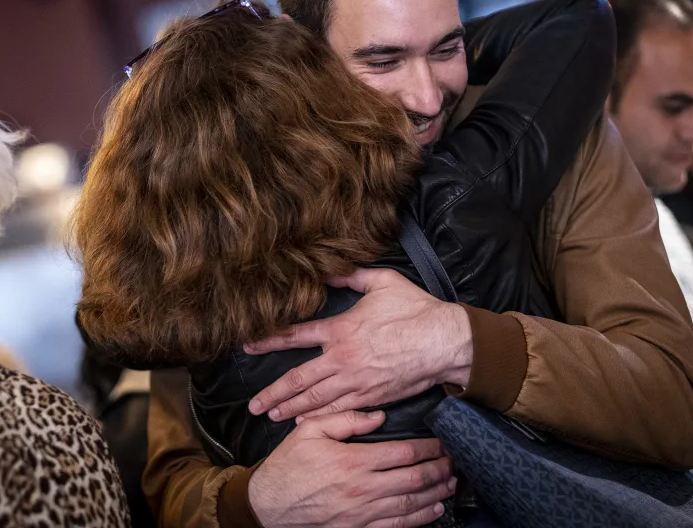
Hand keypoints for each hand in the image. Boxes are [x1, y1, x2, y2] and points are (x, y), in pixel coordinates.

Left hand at [245, 268, 472, 421]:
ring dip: (291, 409)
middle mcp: (342, 359)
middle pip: (298, 379)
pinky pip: (339, 411)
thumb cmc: (416, 310)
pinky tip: (305, 424)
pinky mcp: (372, 398)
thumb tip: (328, 269)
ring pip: (315, 399)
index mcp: (341, 330)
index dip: (268, 342)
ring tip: (271, 416)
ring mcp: (356, 382)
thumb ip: (352, 275)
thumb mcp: (383, 282)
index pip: (295, 336)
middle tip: (253, 405)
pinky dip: (320, 418)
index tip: (247, 347)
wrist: (446, 342)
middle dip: (272, 393)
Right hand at [248, 410, 456, 527]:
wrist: (268, 505)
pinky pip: (395, 525)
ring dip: (434, 494)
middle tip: (454, 463)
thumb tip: (378, 416)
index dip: (427, 448)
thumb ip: (345, 419)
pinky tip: (432, 511)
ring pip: (409, 504)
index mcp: (353, 461)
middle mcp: (362, 489)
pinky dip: (418, 519)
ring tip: (449, 485)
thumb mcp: (310, 431)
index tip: (441, 443)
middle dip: (438, 470)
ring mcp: (361, 514)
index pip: (402, 453)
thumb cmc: (288, 465)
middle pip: (413, 480)